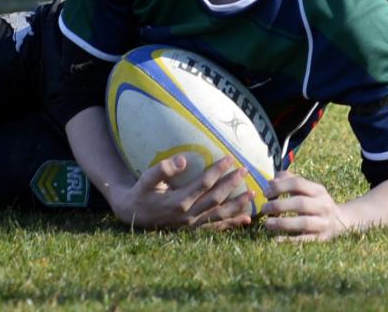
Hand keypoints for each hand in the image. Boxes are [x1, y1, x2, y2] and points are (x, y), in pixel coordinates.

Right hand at [108, 154, 253, 230]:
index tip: (230, 158)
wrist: (135, 215)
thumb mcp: (146, 179)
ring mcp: (192, 224)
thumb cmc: (142, 192)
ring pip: (220, 214)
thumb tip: (182, 160)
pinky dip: (232, 223)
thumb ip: (163, 169)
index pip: (204, 183)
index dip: (218, 170)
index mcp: (178, 200)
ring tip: (253, 194)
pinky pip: (216, 227)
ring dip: (238, 204)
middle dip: (232, 184)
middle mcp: (189, 214)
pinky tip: (246, 219)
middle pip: (216, 198)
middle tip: (245, 170)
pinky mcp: (194, 230)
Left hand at [261, 170, 351, 241]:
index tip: (265, 193)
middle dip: (279, 206)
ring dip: (283, 223)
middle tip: (264, 209)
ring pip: (304, 222)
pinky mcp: (322, 238)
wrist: (339, 221)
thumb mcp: (306, 188)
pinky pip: (305, 239)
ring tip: (267, 224)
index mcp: (318, 190)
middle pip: (301, 203)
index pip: (298, 183)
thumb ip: (288, 181)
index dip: (279, 187)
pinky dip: (290, 240)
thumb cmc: (314, 201)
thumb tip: (271, 182)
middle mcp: (323, 205)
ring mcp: (324, 222)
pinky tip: (276, 239)